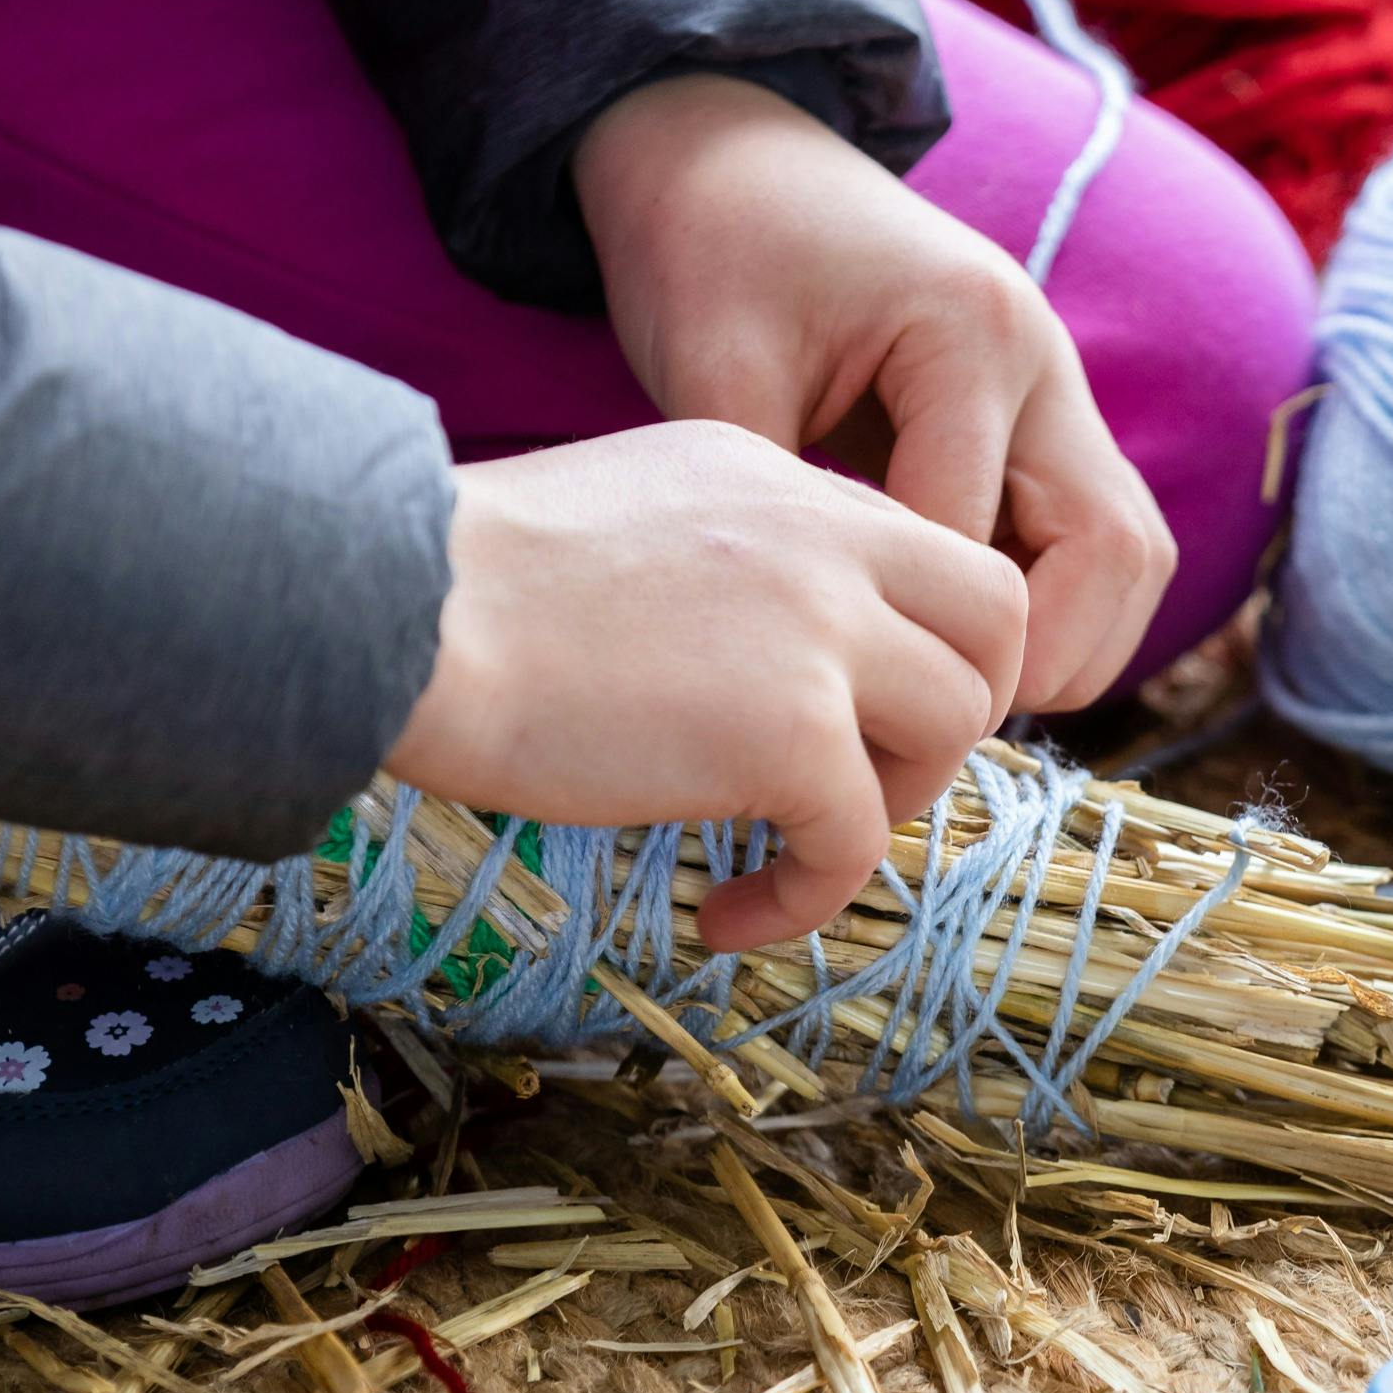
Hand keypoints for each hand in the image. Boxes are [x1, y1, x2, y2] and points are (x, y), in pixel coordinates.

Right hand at [384, 421, 1026, 950]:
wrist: (397, 611)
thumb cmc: (453, 588)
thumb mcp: (618, 523)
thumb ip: (712, 569)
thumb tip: (739, 668)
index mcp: (773, 476)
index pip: (917, 547)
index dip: (913, 641)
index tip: (850, 712)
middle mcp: (822, 535)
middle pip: (994, 615)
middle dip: (957, 710)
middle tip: (869, 780)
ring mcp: (820, 631)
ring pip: (956, 724)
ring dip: (889, 805)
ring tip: (787, 847)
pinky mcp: (794, 733)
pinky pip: (859, 842)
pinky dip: (805, 899)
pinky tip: (724, 916)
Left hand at [575, 73, 1176, 712]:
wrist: (734, 163)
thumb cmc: (714, 255)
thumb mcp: (715, 375)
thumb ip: (780, 507)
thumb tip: (818, 654)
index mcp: (969, 334)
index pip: (978, 537)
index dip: (925, 638)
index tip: (850, 701)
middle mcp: (1045, 363)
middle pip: (1119, 553)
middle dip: (1041, 657)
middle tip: (936, 718)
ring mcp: (1061, 392)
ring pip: (1133, 559)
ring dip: (1068, 643)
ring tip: (953, 691)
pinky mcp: (1048, 425)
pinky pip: (1094, 544)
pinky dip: (1053, 611)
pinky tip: (956, 644)